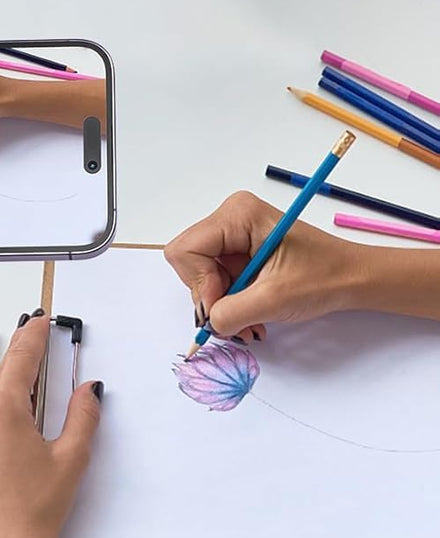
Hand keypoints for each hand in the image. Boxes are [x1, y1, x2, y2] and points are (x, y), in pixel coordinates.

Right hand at [164, 191, 367, 342]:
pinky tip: (250, 313)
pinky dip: (228, 304)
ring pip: (201, 278)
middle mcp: (231, 219)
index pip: (186, 251)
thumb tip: (207, 323)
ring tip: (249, 321)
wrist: (350, 278)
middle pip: (189, 264)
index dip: (199, 285)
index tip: (224, 305)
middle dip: (209, 298)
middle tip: (236, 318)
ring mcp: (234, 236)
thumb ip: (230, 312)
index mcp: (238, 214)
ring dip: (221, 306)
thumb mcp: (273, 300)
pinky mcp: (239, 253)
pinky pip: (215, 283)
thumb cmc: (323, 277)